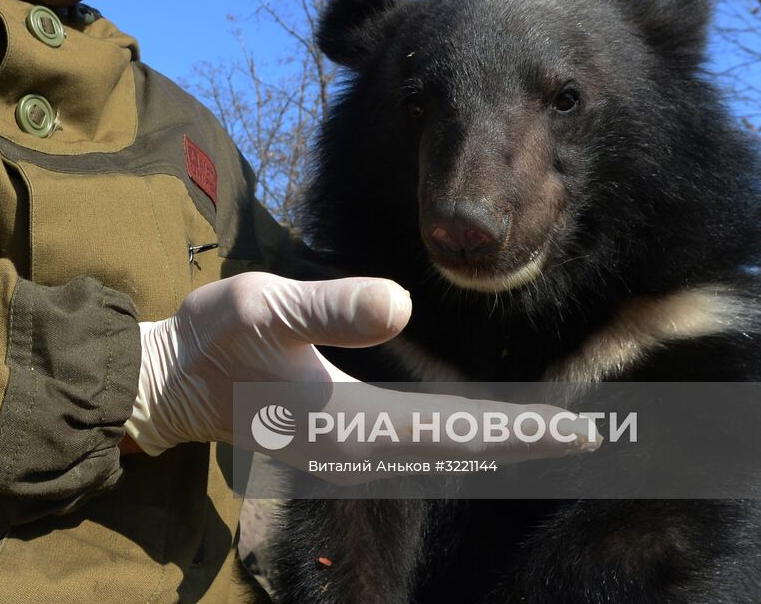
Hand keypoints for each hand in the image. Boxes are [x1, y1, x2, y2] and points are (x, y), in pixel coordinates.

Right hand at [122, 272, 597, 473]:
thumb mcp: (263, 307)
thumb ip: (329, 308)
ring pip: (441, 455)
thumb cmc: (214, 338)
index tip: (575, 433)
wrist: (171, 383)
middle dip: (522, 443)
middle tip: (590, 437)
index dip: (517, 431)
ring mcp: (348, 454)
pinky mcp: (341, 443)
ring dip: (496, 444)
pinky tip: (482, 431)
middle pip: (458, 450)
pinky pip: (419, 448)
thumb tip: (399, 305)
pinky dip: (461, 440)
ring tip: (550, 435)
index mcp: (348, 423)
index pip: (453, 432)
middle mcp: (357, 452)